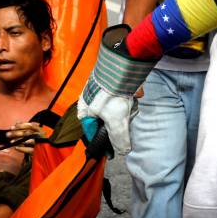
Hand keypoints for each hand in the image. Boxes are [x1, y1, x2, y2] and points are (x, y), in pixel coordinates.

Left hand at [7, 122, 43, 154]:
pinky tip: (16, 148)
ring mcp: (41, 143)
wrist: (47, 151)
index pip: (30, 126)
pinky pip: (30, 150)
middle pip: (28, 133)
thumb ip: (25, 127)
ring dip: (19, 140)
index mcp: (40, 129)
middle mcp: (41, 135)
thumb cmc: (38, 140)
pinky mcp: (39, 151)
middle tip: (8, 135)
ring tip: (11, 141)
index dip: (20, 126)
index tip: (11, 127)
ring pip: (29, 140)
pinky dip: (22, 149)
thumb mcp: (33, 132)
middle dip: (17, 133)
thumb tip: (17, 122)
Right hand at [76, 25, 157, 155]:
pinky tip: (132, 94)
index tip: (115, 146)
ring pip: (118, 111)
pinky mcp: (113, 86)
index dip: (105, 141)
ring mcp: (102, 94)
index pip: (93, 133)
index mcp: (84, 111)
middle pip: (109, 122)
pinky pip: (123, 99)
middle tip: (125, 114)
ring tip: (129, 101)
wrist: (122, 66)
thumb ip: (119, 140)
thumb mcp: (117, 123)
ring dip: (127, 108)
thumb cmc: (112, 93)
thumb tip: (123, 151)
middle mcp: (91, 102)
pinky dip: (129, 98)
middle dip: (121, 119)